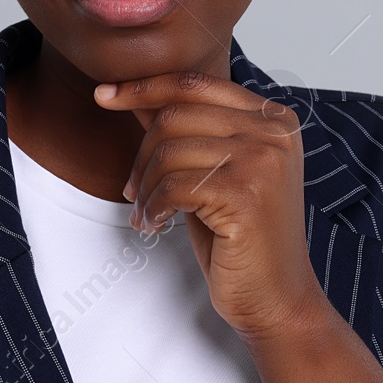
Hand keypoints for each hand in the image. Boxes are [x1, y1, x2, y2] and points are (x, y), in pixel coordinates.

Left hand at [94, 71, 330, 342]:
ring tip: (146, 212)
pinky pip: (172, 186)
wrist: (277, 298)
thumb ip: (186, 130)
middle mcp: (273, 132)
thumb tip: (136, 93)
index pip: (194, 84)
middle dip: (141, 154)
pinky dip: (153, 207)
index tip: (104, 95)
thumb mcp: (213, 171)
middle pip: (175, 116)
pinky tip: (154, 226)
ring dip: (144, 187)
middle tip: (133, 190)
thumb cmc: (242, 237)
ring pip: (168, 150)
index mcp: (273, 119)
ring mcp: (262, 161)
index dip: (144, 87)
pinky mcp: (245, 194)